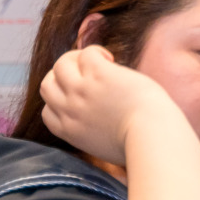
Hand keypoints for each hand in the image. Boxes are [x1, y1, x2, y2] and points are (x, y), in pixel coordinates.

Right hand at [39, 45, 176, 164]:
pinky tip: (112, 59)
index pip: (47, 111)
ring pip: (61, 65)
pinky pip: (86, 54)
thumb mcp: (106, 147)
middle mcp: (70, 110)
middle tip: (85, 75)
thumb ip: (94, 134)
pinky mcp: (98, 75)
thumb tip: (103, 123)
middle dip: (63, 77)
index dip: (58, 100)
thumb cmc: (142, 145)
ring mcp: (81, 91)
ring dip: (76, 59)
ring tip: (100, 63)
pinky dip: (96, 52)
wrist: (153, 138)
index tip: (77, 97)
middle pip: (47, 85)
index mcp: (70, 131)